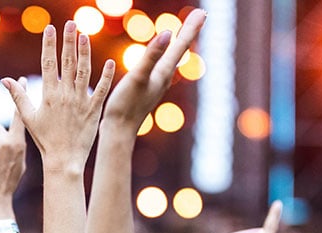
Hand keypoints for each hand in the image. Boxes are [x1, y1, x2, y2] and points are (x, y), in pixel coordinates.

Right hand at [5, 21, 114, 168]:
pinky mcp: (94, 109)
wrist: (64, 160)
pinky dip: (106, 76)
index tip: (50, 29)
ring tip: (85, 35)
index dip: (49, 45)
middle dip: (68, 41)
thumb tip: (6, 80)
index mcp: (49, 95)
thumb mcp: (28, 118)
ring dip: (85, 52)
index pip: (48, 63)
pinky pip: (101, 89)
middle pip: (67, 62)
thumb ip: (18, 96)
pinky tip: (110, 62)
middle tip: (71, 23)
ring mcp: (81, 101)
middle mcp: (65, 95)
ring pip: (84, 71)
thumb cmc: (45, 140)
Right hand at [103, 10, 204, 125]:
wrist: (118, 132)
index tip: (203, 12)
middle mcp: (163, 77)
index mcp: (162, 73)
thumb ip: (151, 56)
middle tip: (200, 15)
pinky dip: (166, 54)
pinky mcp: (147, 88)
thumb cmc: (125, 107)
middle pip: (180, 49)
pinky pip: (161, 65)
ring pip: (172, 58)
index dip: (191, 27)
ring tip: (183, 31)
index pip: (181, 45)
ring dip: (179, 42)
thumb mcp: (137, 77)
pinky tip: (161, 56)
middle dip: (188, 31)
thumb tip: (168, 34)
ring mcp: (156, 84)